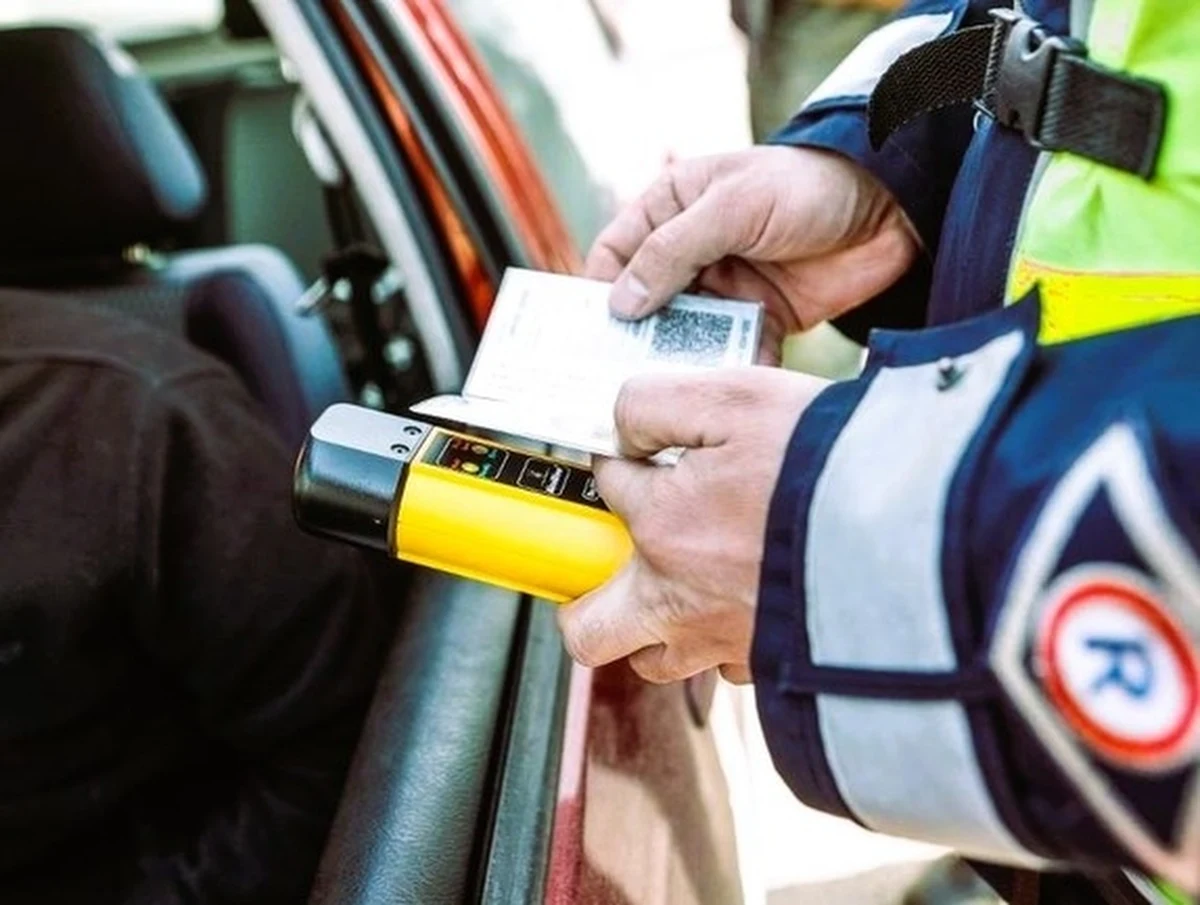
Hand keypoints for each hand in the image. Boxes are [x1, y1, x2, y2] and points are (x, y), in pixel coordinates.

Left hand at [557, 367, 829, 683]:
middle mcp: (681, 599)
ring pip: (659, 659)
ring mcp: (726, 644)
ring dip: (660, 627)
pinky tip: (756, 602)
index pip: (610, 487)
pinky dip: (729, 642)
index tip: (650, 452)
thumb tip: (621, 426)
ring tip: (690, 585)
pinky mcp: (775, 669)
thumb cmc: (829, 465)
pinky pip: (729, 670)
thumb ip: (656, 403)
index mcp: (663, 526)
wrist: (924, 538)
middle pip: (592, 631)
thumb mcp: (735, 399)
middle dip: (588, 602)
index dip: (625, 460)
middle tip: (615, 568)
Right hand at [586, 146, 919, 362]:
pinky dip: (725, 368)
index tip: (588, 336)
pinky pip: (729, 349)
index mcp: (670, 207)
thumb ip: (673, 252)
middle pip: (644, 303)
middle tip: (619, 376)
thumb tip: (621, 302)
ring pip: (684, 332)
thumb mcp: (732, 206)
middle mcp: (690, 250)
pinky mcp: (759, 316)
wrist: (894, 208)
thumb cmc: (808, 184)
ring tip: (668, 389)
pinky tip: (719, 388)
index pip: (615, 255)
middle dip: (635, 337)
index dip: (598, 293)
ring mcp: (724, 286)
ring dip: (679, 358)